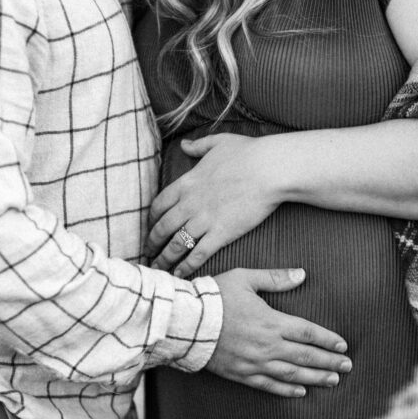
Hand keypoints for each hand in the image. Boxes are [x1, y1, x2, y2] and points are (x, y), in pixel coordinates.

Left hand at [147, 134, 281, 276]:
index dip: (151, 219)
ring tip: (158, 269)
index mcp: (187, 182)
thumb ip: (198, 146)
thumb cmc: (249, 153)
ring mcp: (205, 219)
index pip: (159, 204)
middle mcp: (190, 203)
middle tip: (148, 252)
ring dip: (164, 258)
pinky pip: (198, 254)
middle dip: (152, 242)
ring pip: (176, 244)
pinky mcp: (221, 233)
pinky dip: (186, 267)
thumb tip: (184, 144)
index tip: (150, 227)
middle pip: (162, 227)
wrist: (270, 169)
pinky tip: (180, 275)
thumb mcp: (218, 142)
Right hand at [209, 268, 350, 396]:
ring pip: (291, 374)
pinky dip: (286, 390)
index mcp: (271, 321)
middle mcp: (266, 345)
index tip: (343, 345)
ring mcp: (254, 363)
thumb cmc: (215, 296)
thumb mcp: (245, 279)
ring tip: (333, 381)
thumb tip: (302, 274)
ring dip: (315, 378)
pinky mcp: (241, 374)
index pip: (308, 332)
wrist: (186, 322)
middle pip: (305, 356)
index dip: (328, 340)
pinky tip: (300, 392)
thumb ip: (275, 278)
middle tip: (348, 367)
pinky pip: (268, 386)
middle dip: (329, 362)